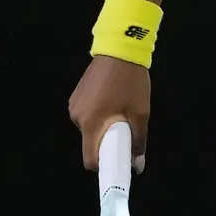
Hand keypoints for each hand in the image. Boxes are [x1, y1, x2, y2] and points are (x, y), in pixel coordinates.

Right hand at [68, 55, 150, 173]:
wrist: (120, 49)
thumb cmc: (131, 82)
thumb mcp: (140, 113)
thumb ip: (138, 141)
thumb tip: (138, 165)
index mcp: (92, 123)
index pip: (90, 159)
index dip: (103, 166)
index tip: (117, 164)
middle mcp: (78, 117)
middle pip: (91, 143)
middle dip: (107, 142)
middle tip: (126, 131)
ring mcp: (75, 106)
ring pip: (89, 129)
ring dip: (103, 127)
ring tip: (120, 111)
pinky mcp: (76, 97)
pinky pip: (87, 115)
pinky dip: (98, 116)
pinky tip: (111, 102)